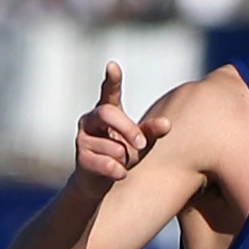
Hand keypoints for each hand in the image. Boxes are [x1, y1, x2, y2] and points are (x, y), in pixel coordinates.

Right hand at [74, 62, 172, 182]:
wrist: (99, 182)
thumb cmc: (121, 155)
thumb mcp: (141, 142)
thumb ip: (152, 131)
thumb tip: (167, 124)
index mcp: (107, 110)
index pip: (109, 91)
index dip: (111, 79)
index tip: (112, 65)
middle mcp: (91, 120)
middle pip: (107, 113)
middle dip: (127, 128)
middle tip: (142, 144)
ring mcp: (83, 138)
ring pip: (111, 145)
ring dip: (124, 157)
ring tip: (124, 163)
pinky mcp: (81, 158)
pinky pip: (105, 163)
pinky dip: (118, 170)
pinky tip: (120, 173)